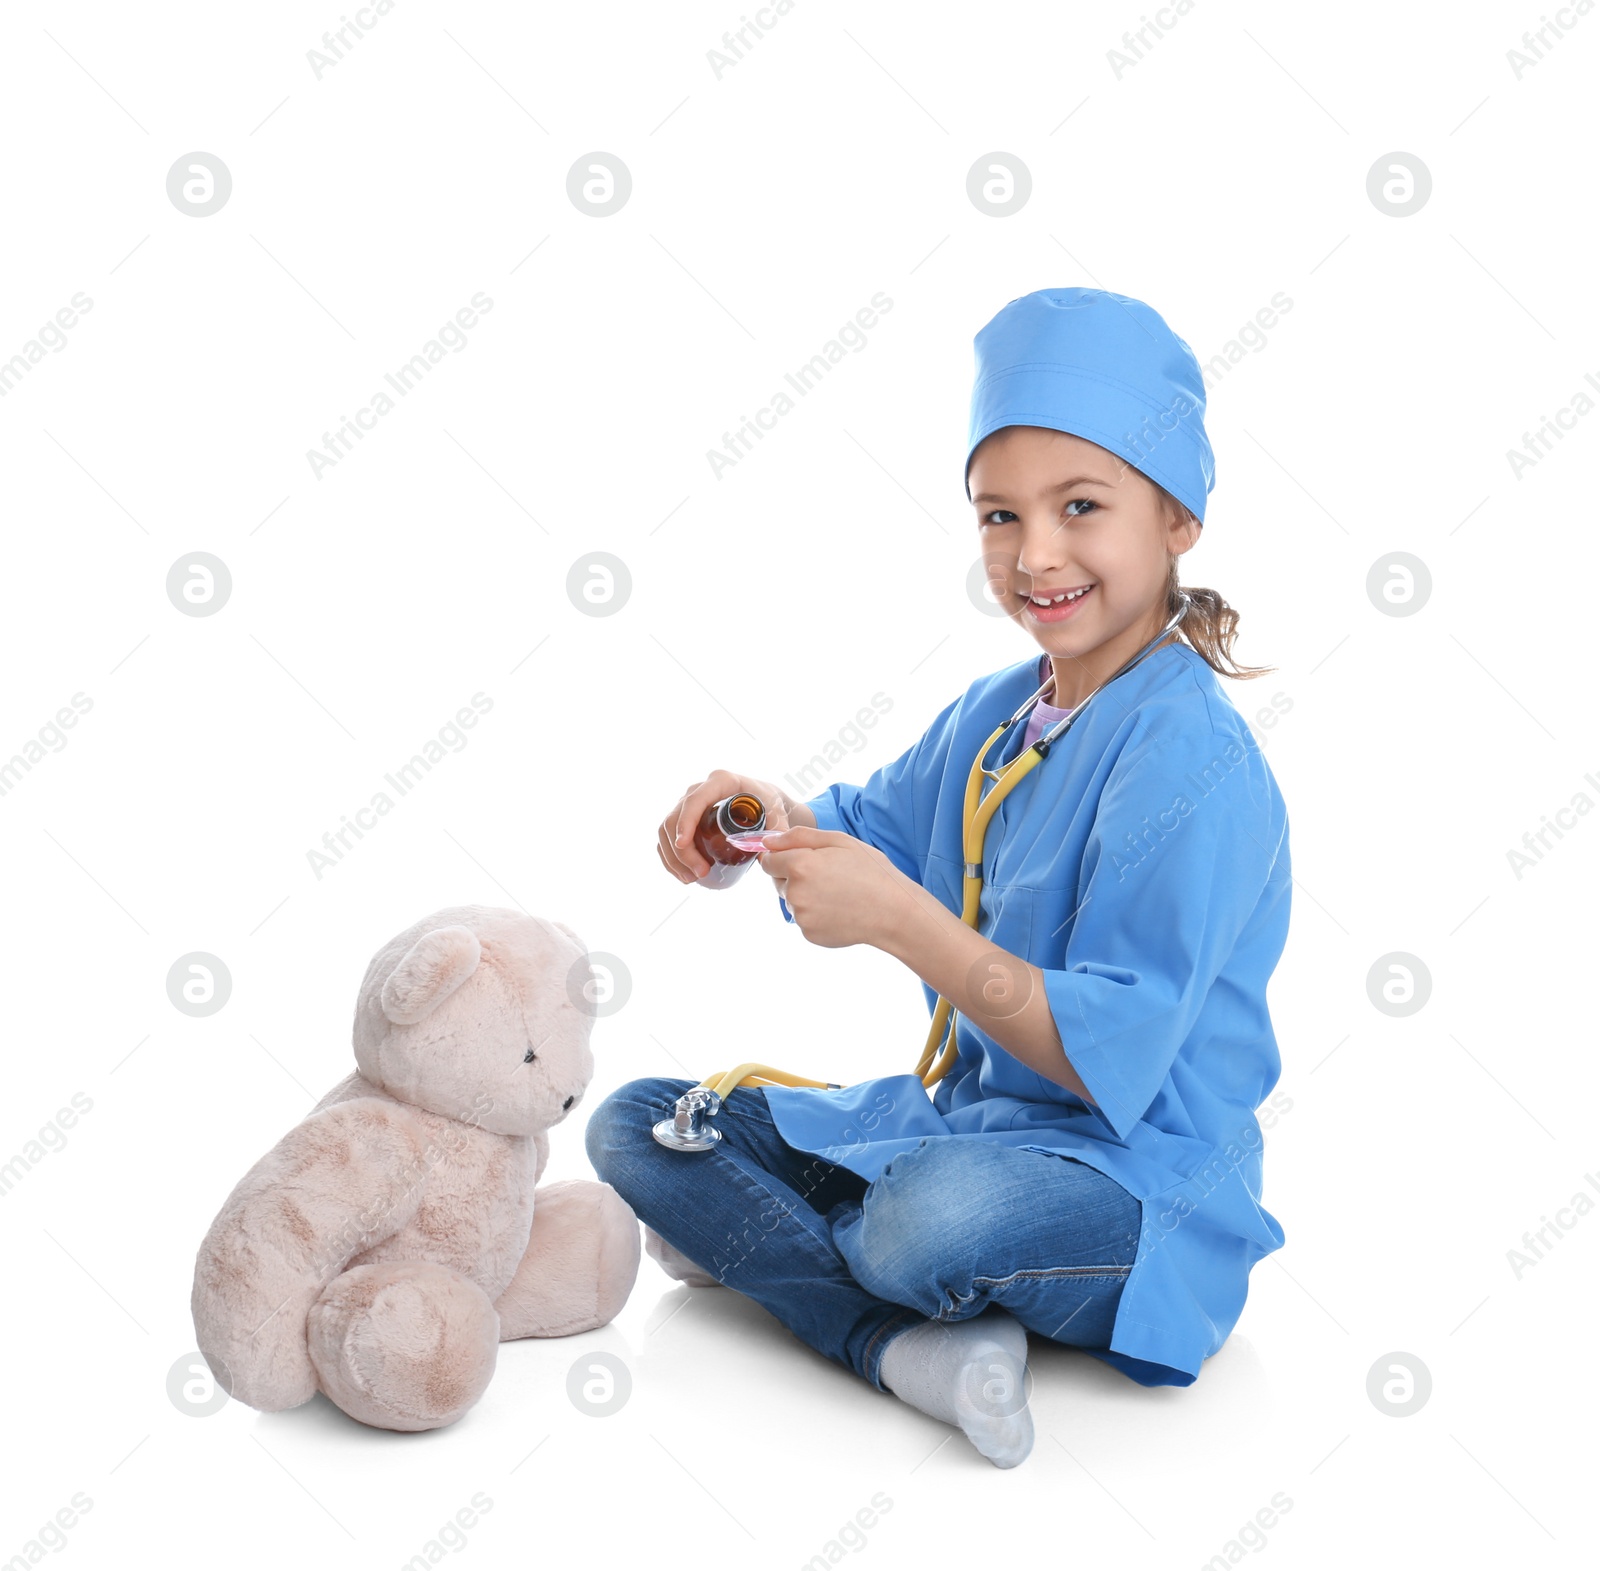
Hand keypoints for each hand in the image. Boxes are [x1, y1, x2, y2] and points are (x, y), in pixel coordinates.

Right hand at [657, 770, 815, 883]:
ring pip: (666, 830)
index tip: (682, 844)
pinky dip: (670, 858)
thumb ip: (778, 828)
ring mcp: (689, 804)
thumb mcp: (777, 810)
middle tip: (701, 873)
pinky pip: (666, 837)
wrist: (763, 800)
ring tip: (691, 879)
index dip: (685, 822)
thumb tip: (769, 852)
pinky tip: (683, 875)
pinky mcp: (685, 818)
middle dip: (683, 850)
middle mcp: (699, 789)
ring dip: (674, 858)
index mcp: (720, 781)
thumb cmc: (769, 802)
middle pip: (675, 818)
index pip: (695, 800)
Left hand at [752, 826, 922, 948]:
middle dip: (793, 876)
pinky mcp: (808, 933)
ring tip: (836, 893)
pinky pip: (803, 919)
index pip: (768, 861)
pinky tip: (837, 909)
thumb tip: (768, 842)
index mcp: (800, 865)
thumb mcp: (839, 841)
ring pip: (791, 900)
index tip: (799, 858)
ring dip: (805, 895)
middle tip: (826, 875)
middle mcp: (795, 892)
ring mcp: (801, 916)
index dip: (782, 857)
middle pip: (777, 881)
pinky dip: (815, 914)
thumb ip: (798, 837)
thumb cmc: (871, 872)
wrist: (894, 912)